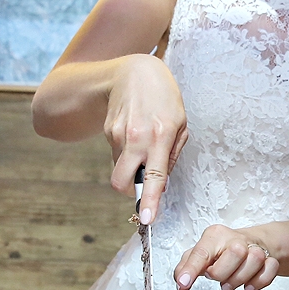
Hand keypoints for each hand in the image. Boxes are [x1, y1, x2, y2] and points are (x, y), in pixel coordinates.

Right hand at [105, 54, 187, 224]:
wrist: (134, 72)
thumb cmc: (164, 98)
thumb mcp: (181, 124)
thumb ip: (172, 156)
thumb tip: (161, 184)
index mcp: (161, 136)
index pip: (154, 175)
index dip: (149, 199)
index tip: (147, 218)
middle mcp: (137, 137)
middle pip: (121, 181)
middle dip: (129, 192)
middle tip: (140, 187)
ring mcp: (119, 134)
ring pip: (119, 168)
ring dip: (131, 166)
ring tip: (143, 143)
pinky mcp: (108, 131)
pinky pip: (116, 154)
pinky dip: (126, 152)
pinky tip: (134, 132)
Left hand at [174, 225, 279, 289]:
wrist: (248, 244)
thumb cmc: (221, 251)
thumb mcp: (199, 255)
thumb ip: (185, 268)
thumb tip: (180, 282)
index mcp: (214, 235)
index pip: (202, 252)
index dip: (191, 270)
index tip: (183, 285)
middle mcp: (235, 238)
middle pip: (236, 253)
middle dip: (224, 273)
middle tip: (219, 278)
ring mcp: (254, 247)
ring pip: (256, 259)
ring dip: (241, 278)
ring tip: (231, 282)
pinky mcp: (269, 257)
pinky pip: (270, 268)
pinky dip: (259, 282)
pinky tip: (248, 285)